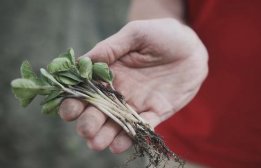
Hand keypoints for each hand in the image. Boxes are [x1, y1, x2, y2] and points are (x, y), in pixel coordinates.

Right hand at [59, 18, 207, 152]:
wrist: (190, 46)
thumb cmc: (161, 35)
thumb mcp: (135, 34)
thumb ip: (110, 48)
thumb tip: (81, 62)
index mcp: (110, 73)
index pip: (87, 90)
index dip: (75, 101)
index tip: (69, 110)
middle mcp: (120, 91)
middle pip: (99, 112)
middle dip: (89, 123)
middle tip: (86, 129)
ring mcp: (137, 103)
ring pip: (118, 124)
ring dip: (106, 135)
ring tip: (97, 143)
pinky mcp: (156, 111)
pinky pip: (143, 127)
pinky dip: (132, 136)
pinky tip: (119, 144)